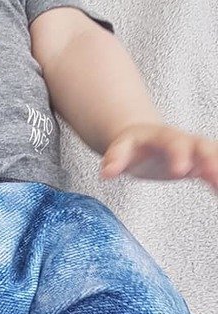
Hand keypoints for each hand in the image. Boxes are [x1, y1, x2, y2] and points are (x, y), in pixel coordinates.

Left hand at [100, 123, 217, 192]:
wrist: (141, 139)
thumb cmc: (131, 145)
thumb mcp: (120, 148)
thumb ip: (114, 159)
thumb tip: (106, 173)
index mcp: (164, 136)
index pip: (174, 142)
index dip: (179, 155)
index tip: (181, 171)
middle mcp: (184, 141)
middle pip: (202, 147)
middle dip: (211, 160)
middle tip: (214, 176)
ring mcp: (194, 152)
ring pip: (213, 156)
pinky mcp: (199, 165)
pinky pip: (214, 170)